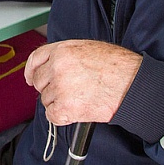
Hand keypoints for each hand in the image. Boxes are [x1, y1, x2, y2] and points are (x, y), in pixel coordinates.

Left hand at [24, 40, 141, 125]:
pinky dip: (61, 116)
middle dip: (49, 88)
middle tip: (67, 91)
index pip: (35, 59)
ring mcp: (61, 87)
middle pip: (39, 82)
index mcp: (62, 50)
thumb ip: (65, 55)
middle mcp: (58, 67)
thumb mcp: (87, 48)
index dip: (30, 70)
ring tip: (79, 98)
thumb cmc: (117, 66)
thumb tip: (52, 66)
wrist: (133, 84)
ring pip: (46, 99)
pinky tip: (75, 110)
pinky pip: (52, 116)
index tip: (29, 78)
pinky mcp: (67, 107)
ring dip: (58, 102)